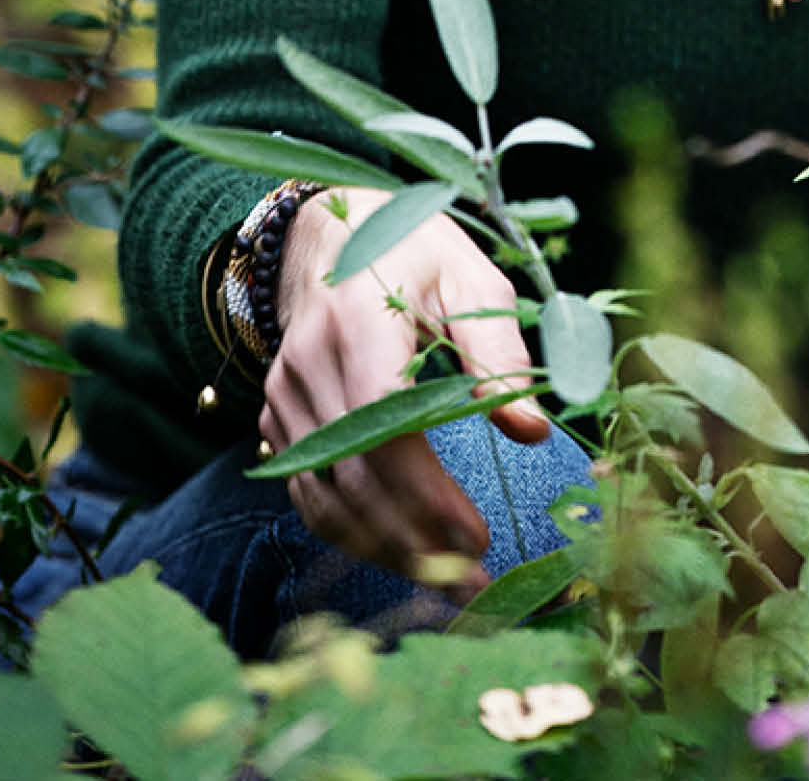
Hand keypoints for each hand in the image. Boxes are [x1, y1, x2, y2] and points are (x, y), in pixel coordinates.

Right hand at [258, 187, 548, 596]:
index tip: (478, 534)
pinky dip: (347, 528)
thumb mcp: (469, 277)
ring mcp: (284, 390)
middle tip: (474, 574)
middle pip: (354, 475)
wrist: (328, 231)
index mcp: (362, 318)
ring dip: (383, 547)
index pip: (383, 425)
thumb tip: (533, 428)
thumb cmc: (412, 249)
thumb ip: (498, 353)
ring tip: (444, 576)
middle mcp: (310, 360)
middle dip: (414, 538)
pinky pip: (306, 488)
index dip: (426, 493)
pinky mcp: (276, 412)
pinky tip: (395, 546)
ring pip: (325, 494)